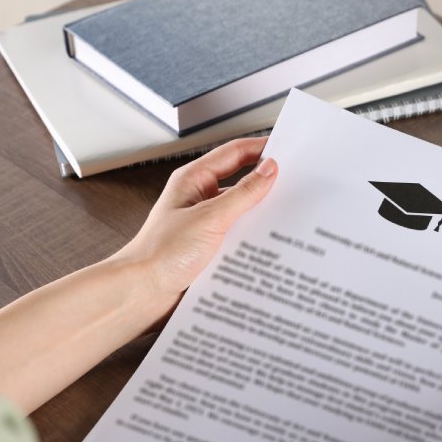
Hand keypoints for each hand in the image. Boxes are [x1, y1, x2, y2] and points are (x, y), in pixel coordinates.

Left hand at [113, 137, 277, 320]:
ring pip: (244, 212)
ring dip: (263, 214)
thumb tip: (269, 170)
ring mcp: (207, 224)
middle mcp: (200, 199)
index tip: (290, 150)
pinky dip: (256, 238)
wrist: (143, 293)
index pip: (235, 153)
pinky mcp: (212, 248)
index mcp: (194, 180)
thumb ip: (242, 194)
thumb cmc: (161, 254)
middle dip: (268, 183)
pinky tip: (272, 245)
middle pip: (242, 182)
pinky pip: (240, 236)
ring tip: (290, 217)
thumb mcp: (209, 218)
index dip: (262, 148)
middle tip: (297, 185)